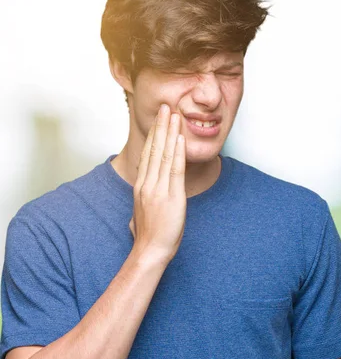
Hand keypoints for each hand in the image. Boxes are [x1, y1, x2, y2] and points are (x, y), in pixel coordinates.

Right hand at [129, 104, 186, 263]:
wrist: (150, 251)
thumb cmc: (148, 237)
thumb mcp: (141, 214)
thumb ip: (143, 201)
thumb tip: (142, 200)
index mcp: (141, 186)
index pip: (148, 154)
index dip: (154, 135)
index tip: (158, 120)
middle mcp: (147, 183)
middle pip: (154, 149)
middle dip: (161, 126)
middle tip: (165, 107)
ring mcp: (158, 188)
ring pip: (164, 154)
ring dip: (170, 132)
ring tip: (174, 114)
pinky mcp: (171, 195)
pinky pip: (175, 169)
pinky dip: (177, 151)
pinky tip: (180, 138)